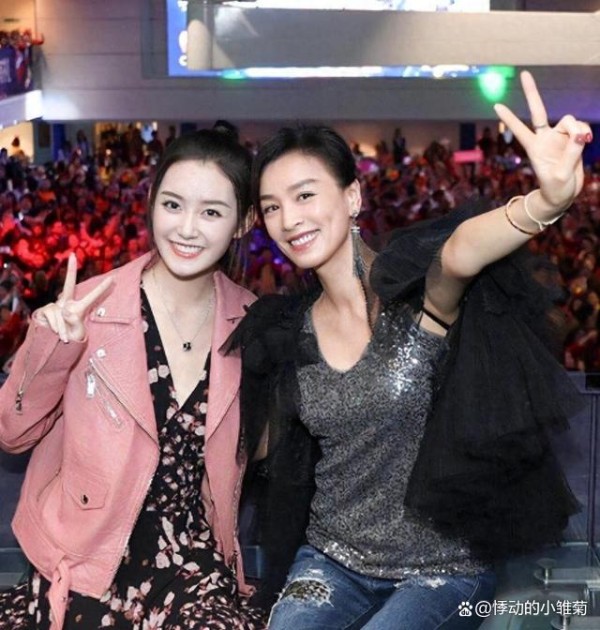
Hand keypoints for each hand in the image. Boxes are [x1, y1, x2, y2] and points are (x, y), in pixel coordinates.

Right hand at [35, 253, 112, 342]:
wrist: (53, 344)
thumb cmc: (70, 337)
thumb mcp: (76, 332)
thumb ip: (73, 321)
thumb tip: (65, 309)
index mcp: (79, 308)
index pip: (92, 297)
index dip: (102, 288)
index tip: (113, 278)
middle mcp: (66, 303)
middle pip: (68, 285)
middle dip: (70, 270)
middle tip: (72, 255)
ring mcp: (54, 306)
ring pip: (58, 312)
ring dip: (61, 328)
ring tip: (64, 337)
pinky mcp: (43, 310)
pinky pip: (50, 315)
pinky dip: (54, 327)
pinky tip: (55, 332)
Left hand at [494, 71, 591, 213]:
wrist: (562, 196)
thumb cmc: (555, 190)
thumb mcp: (561, 176)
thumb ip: (571, 153)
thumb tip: (580, 134)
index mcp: (535, 148)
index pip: (520, 129)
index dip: (510, 118)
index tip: (496, 105)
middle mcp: (545, 139)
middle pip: (539, 111)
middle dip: (532, 93)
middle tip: (523, 73)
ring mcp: (559, 138)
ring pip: (570, 121)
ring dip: (578, 128)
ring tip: (583, 143)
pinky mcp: (572, 140)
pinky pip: (581, 129)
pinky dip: (585, 133)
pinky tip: (586, 142)